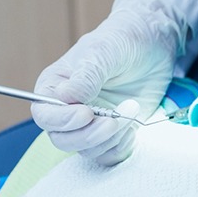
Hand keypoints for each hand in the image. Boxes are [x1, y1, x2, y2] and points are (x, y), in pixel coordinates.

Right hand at [31, 0, 186, 165]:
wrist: (152, 44)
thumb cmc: (122, 41)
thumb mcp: (104, 52)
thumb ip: (86, 76)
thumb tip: (66, 97)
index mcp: (55, 88)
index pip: (45, 115)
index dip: (62, 120)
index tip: (86, 113)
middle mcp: (69, 110)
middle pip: (63, 140)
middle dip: (89, 135)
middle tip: (113, 120)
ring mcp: (92, 124)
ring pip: (88, 150)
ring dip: (111, 138)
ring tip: (131, 109)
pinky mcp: (114, 133)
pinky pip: (109, 155)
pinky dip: (120, 147)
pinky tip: (132, 128)